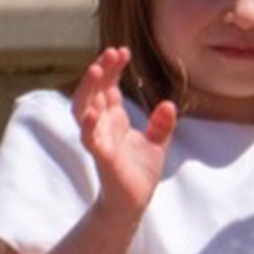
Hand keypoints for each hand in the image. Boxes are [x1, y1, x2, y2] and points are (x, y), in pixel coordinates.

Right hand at [72, 46, 176, 217]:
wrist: (133, 202)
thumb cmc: (139, 172)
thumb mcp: (157, 143)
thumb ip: (161, 124)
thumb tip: (169, 104)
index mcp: (114, 118)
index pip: (109, 86)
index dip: (113, 68)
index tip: (122, 51)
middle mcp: (102, 125)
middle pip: (95, 91)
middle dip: (101, 70)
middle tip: (112, 52)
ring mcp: (98, 139)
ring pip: (84, 109)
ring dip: (88, 89)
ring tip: (95, 69)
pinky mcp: (101, 157)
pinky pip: (90, 139)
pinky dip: (89, 126)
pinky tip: (93, 113)